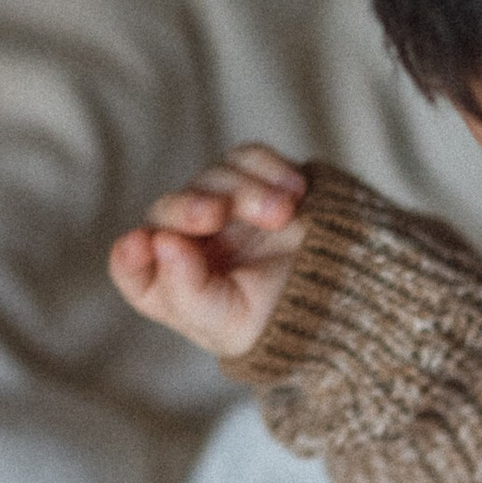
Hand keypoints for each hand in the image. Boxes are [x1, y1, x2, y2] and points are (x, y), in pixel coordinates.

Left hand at [108, 142, 311, 360]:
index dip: (132, 254)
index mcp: (174, 288)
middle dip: (188, 207)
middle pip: (167, 210)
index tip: (144, 244)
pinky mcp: (257, 182)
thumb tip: (159, 242)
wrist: (352, 298)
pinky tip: (296, 193)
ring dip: (245, 191)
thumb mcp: (231, 324)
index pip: (130, 266)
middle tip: (216, 213)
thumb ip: (187, 293)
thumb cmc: (283, 323)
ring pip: (212, 177)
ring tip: (284, 213)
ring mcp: (224, 209)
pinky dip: (269, 169)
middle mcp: (191, 245)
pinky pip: (247, 157)